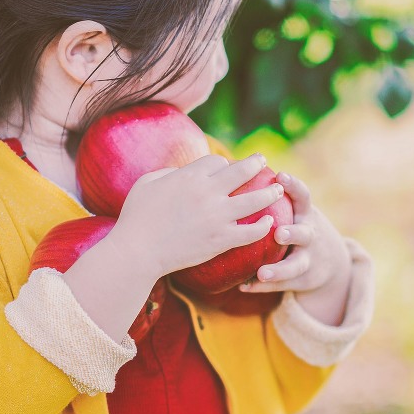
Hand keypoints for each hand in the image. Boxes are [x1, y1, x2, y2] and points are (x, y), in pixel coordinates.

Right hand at [110, 152, 284, 282]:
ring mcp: (217, 216)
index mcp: (189, 176)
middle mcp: (208, 192)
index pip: (218, 162)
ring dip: (270, 193)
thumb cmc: (136, 217)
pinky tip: (269, 223)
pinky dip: (263, 226)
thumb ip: (167, 173)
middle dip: (256, 164)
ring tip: (278, 189)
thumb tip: (182, 172)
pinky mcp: (221, 239)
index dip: (224, 165)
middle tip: (264, 162)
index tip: (227, 170)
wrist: (137, 251)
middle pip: (242, 172)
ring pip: (254, 199)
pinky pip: (251, 231)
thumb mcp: (146, 183)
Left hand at [238, 171, 352, 324]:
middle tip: (279, 233)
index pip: (303, 197)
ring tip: (262, 272)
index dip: (294, 186)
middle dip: (293, 233)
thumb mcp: (297, 212)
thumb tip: (232, 175)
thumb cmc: (299, 226)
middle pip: (305, 234)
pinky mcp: (303, 280)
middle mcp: (311, 236)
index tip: (281, 176)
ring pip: (296, 265)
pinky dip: (263, 286)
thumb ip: (274, 199)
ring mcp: (308, 259)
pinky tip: (244, 286)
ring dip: (278, 269)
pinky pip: (282, 285)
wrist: (332, 261)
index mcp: (306, 215)